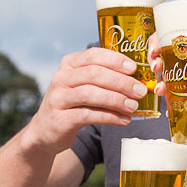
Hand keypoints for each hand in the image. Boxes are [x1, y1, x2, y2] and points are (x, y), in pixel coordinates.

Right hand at [22, 48, 147, 153]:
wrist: (46, 131)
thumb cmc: (72, 105)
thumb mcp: (82, 85)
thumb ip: (103, 79)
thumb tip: (137, 80)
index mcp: (68, 64)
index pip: (93, 55)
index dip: (115, 60)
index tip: (134, 68)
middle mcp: (61, 78)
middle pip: (94, 74)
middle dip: (121, 82)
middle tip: (140, 91)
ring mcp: (58, 99)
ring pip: (90, 94)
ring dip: (116, 100)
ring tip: (134, 106)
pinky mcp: (60, 119)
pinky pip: (88, 115)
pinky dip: (109, 117)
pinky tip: (124, 120)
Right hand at [147, 25, 186, 117]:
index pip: (174, 31)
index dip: (159, 36)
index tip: (156, 45)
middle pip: (163, 49)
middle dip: (154, 55)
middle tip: (156, 65)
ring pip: (164, 68)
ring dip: (157, 75)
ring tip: (159, 85)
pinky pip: (170, 87)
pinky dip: (163, 90)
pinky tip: (161, 93)